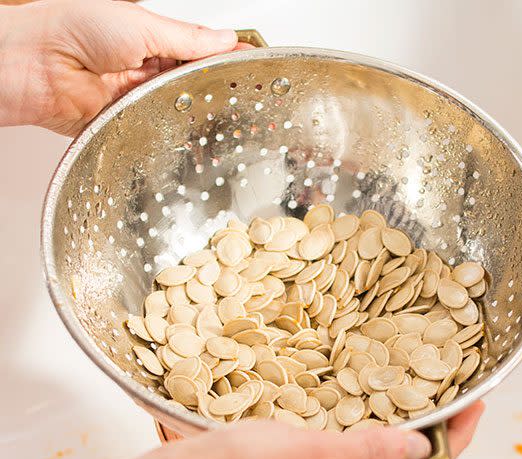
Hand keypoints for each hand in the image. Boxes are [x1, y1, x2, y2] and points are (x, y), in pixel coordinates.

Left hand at [0, 0, 238, 135]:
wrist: (35, 65)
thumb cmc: (74, 29)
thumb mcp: (142, 25)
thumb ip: (188, 38)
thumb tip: (226, 38)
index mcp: (153, 41)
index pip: (200, 52)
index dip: (226, 60)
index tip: (253, 67)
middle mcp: (148, 71)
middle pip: (194, 85)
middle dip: (216, 91)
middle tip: (245, 98)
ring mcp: (139, 99)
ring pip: (180, 110)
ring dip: (198, 114)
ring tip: (226, 120)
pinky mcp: (129, 124)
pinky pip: (158, 131)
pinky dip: (175, 134)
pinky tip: (194, 137)